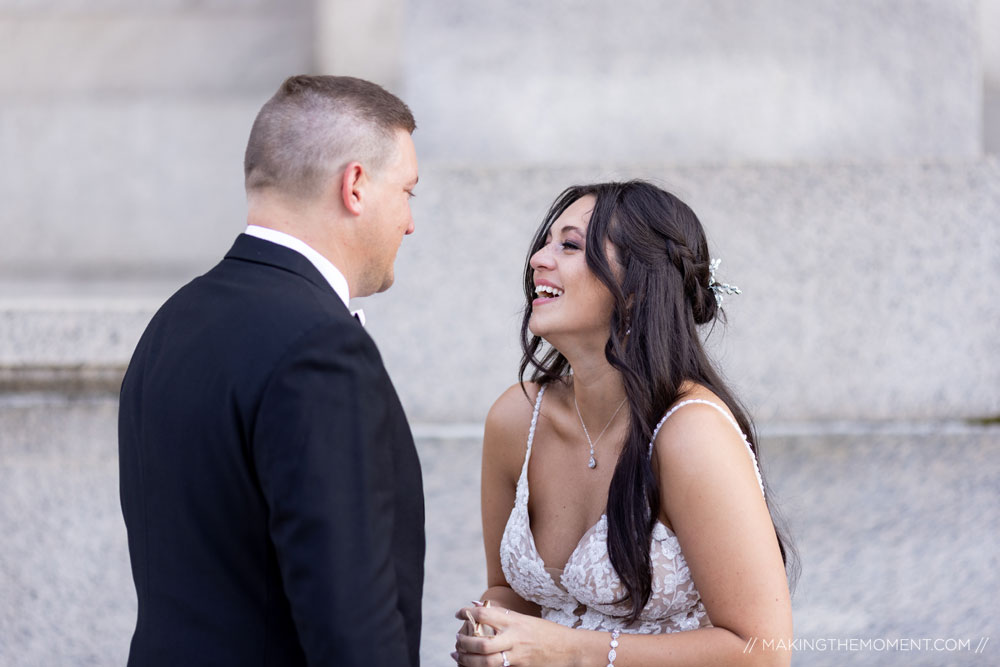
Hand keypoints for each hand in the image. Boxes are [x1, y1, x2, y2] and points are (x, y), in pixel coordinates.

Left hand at [451, 604, 571, 665]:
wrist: (570, 650)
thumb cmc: (547, 632)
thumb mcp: (525, 619)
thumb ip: (502, 616)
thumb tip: (477, 606)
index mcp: (515, 621)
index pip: (485, 614)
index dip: (467, 613)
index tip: (458, 614)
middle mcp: (515, 638)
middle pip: (482, 643)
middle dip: (464, 643)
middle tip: (456, 640)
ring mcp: (518, 656)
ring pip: (485, 662)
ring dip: (467, 660)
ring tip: (458, 656)